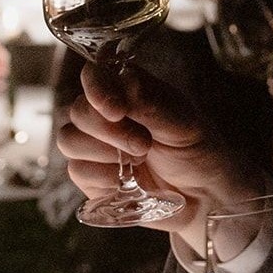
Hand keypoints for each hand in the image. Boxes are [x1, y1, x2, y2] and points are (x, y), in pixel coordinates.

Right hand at [57, 63, 267, 251]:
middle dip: (112, 132)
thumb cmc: (196, 151)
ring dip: (107, 154)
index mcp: (126, 90)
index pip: (93, 76)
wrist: (202, 196)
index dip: (97, 90)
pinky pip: (77, 170)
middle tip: (145, 146)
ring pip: (70, 140)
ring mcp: (92, 145)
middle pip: (79, 111)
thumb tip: (125, 83)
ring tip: (140, 162)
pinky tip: (129, 180)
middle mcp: (104, 114)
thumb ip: (149, 104)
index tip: (116, 110)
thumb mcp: (182, 123)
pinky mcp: (88, 175)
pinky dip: (105, 178)